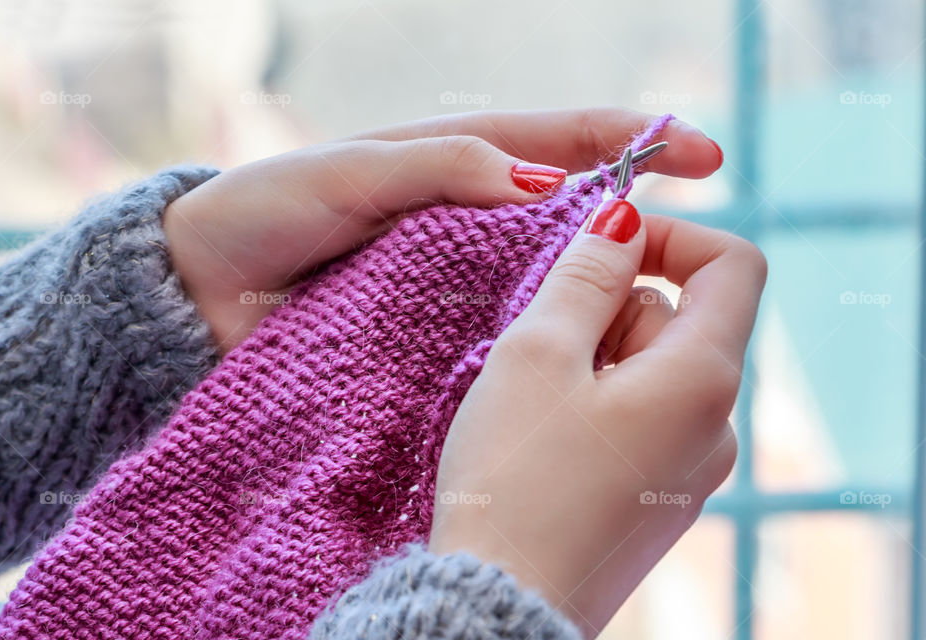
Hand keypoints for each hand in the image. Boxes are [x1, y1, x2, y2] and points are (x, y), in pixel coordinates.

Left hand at [162, 108, 721, 350]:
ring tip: (653, 315)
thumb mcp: (350, 174)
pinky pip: (499, 333)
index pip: (560, 141)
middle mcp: (463, 220)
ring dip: (596, 292)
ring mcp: (451, 280)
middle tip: (695, 255)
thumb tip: (547, 185)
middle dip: (635, 225)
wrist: (197, 292)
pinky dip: (540, 342)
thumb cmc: (264, 212)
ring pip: (541, 281)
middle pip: (566, 216)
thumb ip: (443, 171)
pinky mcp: (430, 332)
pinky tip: (576, 364)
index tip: (706, 155)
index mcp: (450, 161)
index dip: (636, 143)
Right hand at [428, 209, 766, 636]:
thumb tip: (624, 218)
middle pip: (679, 316)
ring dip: (596, 355)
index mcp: (702, 379)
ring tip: (535, 397)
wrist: (503, 601)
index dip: (672, 234)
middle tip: (542, 340)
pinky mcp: (657, 491)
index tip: (604, 243)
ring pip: (652, 366)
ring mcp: (690, 463)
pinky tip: (547, 433)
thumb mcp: (539, 354)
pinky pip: (640, 413)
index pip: (732, 264)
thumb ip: (586, 274)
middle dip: (610, 307)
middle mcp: (715, 423)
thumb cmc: (515, 478)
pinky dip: (597, 399)